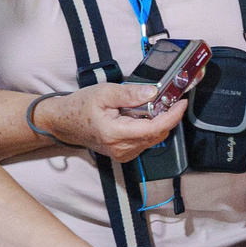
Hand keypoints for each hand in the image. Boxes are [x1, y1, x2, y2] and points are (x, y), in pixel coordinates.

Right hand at [44, 83, 185, 162]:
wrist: (64, 123)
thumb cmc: (80, 106)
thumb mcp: (104, 92)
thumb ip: (130, 93)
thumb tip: (153, 92)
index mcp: (115, 133)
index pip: (153, 128)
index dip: (172, 116)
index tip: (181, 103)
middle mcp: (121, 149)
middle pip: (156, 134)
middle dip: (166, 116)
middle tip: (168, 98)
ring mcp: (123, 154)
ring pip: (152, 139)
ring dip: (157, 122)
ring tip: (148, 105)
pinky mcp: (123, 154)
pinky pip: (145, 142)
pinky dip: (149, 128)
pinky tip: (140, 116)